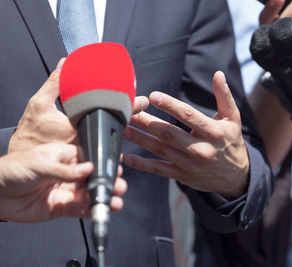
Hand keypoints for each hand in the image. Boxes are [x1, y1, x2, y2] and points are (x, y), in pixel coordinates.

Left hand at [0, 143, 126, 222]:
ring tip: (114, 202)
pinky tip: (97, 210)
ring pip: (89, 195)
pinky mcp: (62, 207)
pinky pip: (79, 209)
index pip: (90, 159)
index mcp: (66, 156)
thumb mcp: (40, 164)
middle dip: (107, 183)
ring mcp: (66, 191)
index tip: (115, 169)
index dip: (103, 164)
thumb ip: (66, 170)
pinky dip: (89, 211)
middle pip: (93, 179)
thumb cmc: (13, 169)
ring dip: (103, 198)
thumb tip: (88, 169)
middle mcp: (69, 174)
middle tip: (119, 186)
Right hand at [9, 58, 149, 152]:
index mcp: (77, 129)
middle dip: (131, 115)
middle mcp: (86, 141)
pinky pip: (102, 146)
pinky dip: (111, 137)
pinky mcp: (86, 158)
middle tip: (144, 103)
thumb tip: (64, 63)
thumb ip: (53, 84)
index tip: (143, 100)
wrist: (24, 161)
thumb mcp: (39, 104)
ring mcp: (88, 151)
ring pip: (111, 138)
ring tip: (137, 114)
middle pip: (115, 126)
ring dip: (123, 125)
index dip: (129, 106)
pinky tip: (118, 129)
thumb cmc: (30, 134)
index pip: (110, 115)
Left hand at [123, 71, 248, 198]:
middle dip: (147, 121)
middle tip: (130, 110)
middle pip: (169, 133)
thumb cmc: (231, 143)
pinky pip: (160, 169)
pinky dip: (143, 165)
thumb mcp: (233, 119)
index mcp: (213, 132)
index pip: (189, 116)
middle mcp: (200, 149)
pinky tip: (127, 158)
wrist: (236, 177)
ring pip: (161, 149)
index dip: (170, 106)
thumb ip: (224, 96)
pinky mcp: (183, 176)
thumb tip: (218, 74)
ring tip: (124, 128)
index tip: (153, 96)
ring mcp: (190, 164)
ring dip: (140, 139)